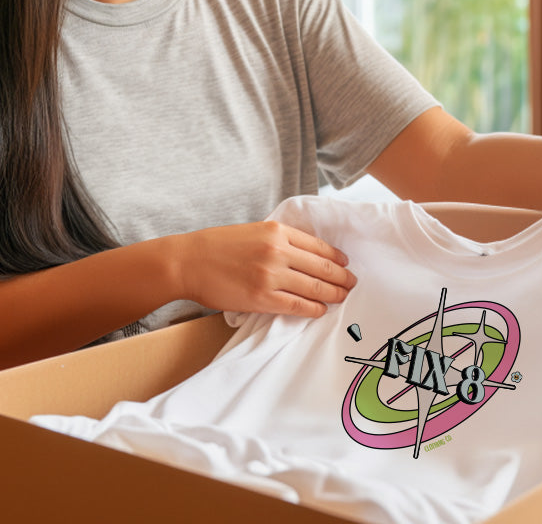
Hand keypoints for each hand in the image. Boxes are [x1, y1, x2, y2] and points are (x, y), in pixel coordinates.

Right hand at [172, 221, 356, 317]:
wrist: (188, 261)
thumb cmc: (217, 246)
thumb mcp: (253, 231)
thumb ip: (278, 240)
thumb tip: (304, 254)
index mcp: (277, 231)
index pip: (319, 246)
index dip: (336, 257)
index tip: (345, 264)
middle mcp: (278, 251)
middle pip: (322, 267)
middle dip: (342, 277)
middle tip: (353, 284)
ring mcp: (271, 276)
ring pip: (314, 287)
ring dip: (333, 294)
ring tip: (343, 298)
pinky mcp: (262, 299)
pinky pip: (297, 305)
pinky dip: (313, 308)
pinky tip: (321, 310)